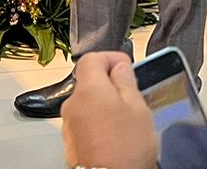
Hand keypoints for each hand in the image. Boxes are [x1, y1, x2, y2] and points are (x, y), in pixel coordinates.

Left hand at [62, 53, 157, 168]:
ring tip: (126, 120)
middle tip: (131, 94)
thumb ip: (126, 81)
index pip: (92, 57)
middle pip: (90, 81)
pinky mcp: (72, 143)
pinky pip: (86, 123)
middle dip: (110, 83)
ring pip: (88, 103)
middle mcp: (73, 103)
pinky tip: (115, 135)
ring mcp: (70, 125)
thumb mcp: (137, 107)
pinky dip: (99, 123)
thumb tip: (120, 67)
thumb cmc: (125, 149)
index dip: (111, 58)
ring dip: (105, 105)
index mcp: (89, 88)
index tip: (126, 66)